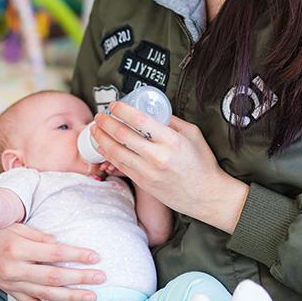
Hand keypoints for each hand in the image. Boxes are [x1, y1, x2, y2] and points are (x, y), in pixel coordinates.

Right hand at [0, 221, 104, 300]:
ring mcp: (11, 282)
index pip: (53, 253)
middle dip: (79, 279)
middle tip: (101, 278)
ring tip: (90, 297)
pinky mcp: (8, 290)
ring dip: (69, 297)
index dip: (76, 255)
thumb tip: (60, 246)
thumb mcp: (17, 227)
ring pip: (44, 293)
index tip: (95, 257)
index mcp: (18, 247)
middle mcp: (14, 267)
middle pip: (52, 276)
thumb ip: (39, 237)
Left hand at [90, 101, 248, 233]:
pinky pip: (120, 166)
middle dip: (106, 123)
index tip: (114, 105)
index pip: (139, 120)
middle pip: (122, 135)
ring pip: (116, 152)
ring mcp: (148, 172)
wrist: (206, 195)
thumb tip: (153, 110)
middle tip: (100, 115)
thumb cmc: (202, 163)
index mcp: (171, 141)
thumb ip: (172, 121)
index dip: (122, 110)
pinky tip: (103, 146)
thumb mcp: (193, 134)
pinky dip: (108, 154)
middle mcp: (157, 156)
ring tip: (95, 129)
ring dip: (102, 139)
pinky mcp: (143, 183)